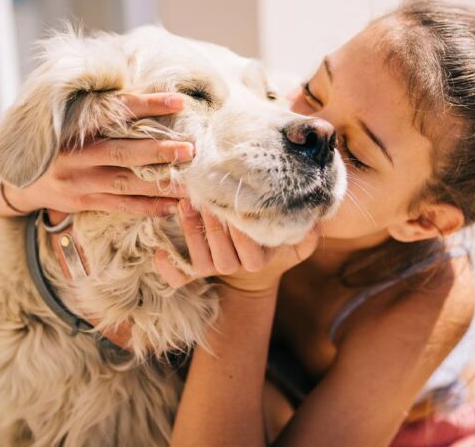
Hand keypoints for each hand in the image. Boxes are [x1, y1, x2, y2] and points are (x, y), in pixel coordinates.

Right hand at [4, 92, 192, 215]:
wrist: (16, 178)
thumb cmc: (55, 140)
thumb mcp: (68, 118)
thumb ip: (100, 108)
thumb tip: (147, 90)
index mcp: (74, 124)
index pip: (116, 111)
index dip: (147, 105)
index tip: (178, 101)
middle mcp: (76, 154)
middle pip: (123, 152)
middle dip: (160, 151)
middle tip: (191, 149)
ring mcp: (79, 181)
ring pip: (126, 183)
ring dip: (160, 184)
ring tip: (191, 184)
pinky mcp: (83, 202)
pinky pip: (120, 206)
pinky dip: (148, 207)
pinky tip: (172, 206)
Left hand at [155, 199, 319, 292]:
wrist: (252, 264)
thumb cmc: (272, 240)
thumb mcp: (296, 240)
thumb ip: (308, 232)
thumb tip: (315, 218)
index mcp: (258, 260)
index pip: (250, 251)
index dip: (240, 232)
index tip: (234, 207)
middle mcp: (235, 267)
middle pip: (222, 255)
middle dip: (212, 227)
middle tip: (204, 197)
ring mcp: (213, 270)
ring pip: (201, 261)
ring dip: (191, 233)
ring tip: (185, 204)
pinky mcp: (194, 271)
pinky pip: (179, 278)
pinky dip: (168, 268)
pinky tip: (159, 251)